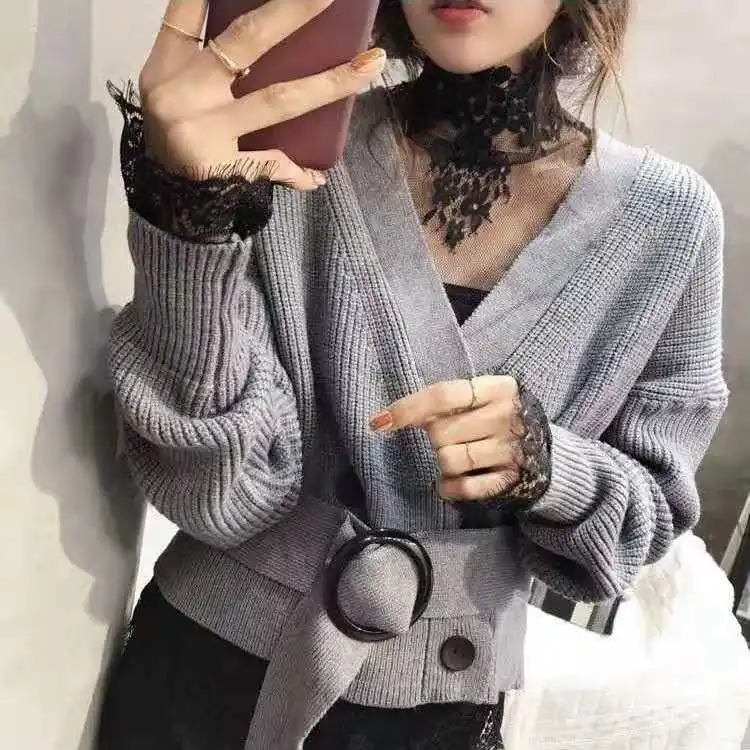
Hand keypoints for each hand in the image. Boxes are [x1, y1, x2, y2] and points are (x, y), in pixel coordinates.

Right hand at [138, 0, 385, 186]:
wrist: (167, 199)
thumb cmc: (178, 132)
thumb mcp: (173, 85)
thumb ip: (201, 50)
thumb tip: (268, 21)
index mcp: (169, 64)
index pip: (190, 8)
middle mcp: (185, 90)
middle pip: (248, 37)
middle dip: (293, 11)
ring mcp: (205, 131)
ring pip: (277, 99)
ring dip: (329, 83)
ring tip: (371, 65)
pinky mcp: (222, 169)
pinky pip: (272, 166)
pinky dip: (297, 172)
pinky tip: (317, 176)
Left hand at [369, 375, 526, 501]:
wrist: (544, 450)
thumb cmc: (497, 418)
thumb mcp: (481, 398)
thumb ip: (447, 402)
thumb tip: (395, 416)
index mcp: (498, 388)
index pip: (444, 395)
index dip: (408, 408)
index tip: (379, 422)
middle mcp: (506, 417)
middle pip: (440, 432)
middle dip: (434, 437)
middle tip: (448, 437)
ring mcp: (509, 450)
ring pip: (448, 460)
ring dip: (443, 462)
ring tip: (456, 456)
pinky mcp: (509, 479)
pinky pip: (462, 488)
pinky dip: (448, 487)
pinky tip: (451, 482)